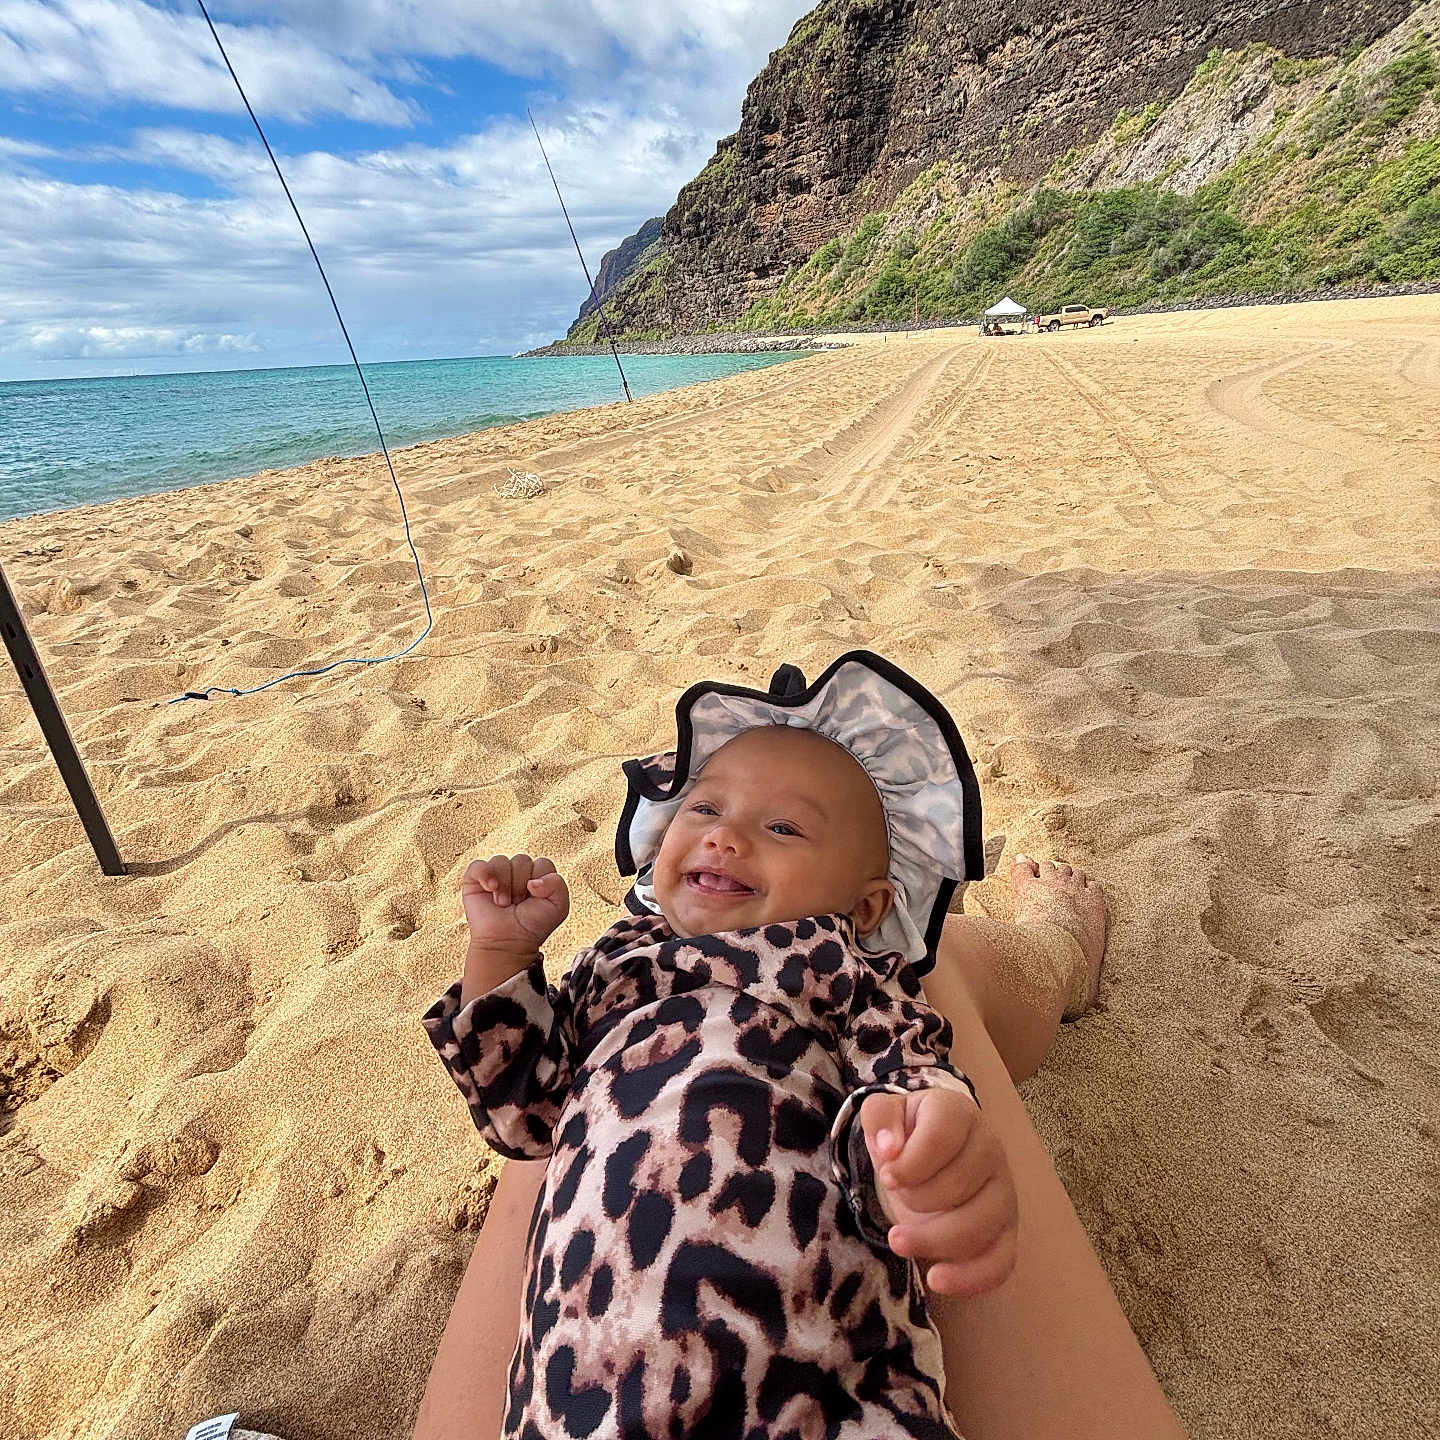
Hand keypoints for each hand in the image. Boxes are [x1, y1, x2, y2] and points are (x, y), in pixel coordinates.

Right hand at [461, 854, 570, 954]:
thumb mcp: (559, 907)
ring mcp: (496, 874)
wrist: (508, 943)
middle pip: (522, 860)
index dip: (540, 882)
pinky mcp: (476, 880)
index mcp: (537, 874)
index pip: (542, 863)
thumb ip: (558, 885)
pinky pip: (478, 865)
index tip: (534, 900)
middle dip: (521, 886)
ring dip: (504, 886)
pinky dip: (484, 874)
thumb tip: (533, 880)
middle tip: (517, 905)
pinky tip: (490, 888)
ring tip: (503, 904)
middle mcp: (517, 871)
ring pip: (501, 861)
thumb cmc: (532, 926)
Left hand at [860, 1085, 1017, 1295]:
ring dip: (933, 1240)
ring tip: (898, 1240)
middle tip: (895, 1197)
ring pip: (980, 1225)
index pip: (942, 1137)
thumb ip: (880, 1118)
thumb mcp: (886, 1115)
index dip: (910, 1162)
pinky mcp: (1007, 1230)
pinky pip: (1002, 1261)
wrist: (931, 1153)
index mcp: (959, 1114)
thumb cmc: (908, 1133)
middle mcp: (990, 1149)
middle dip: (916, 1199)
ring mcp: (1004, 1191)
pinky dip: (971, 1277)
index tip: (887, 1176)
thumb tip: (889, 1149)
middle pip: (960, 1183)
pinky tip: (937, 1279)